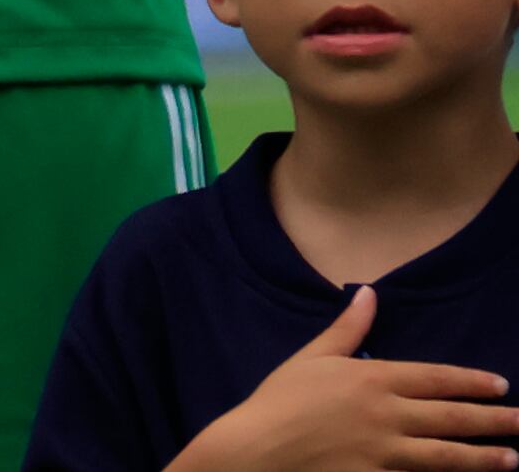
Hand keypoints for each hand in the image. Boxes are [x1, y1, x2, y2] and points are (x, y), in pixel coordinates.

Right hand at [166, 285, 518, 468]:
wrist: (257, 450)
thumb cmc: (280, 400)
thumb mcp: (311, 358)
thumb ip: (347, 329)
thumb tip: (369, 294)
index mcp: (371, 378)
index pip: (435, 378)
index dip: (470, 381)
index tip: (500, 385)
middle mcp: (386, 413)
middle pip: (451, 416)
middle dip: (494, 419)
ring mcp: (385, 451)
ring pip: (448, 454)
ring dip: (484, 456)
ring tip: (513, 458)